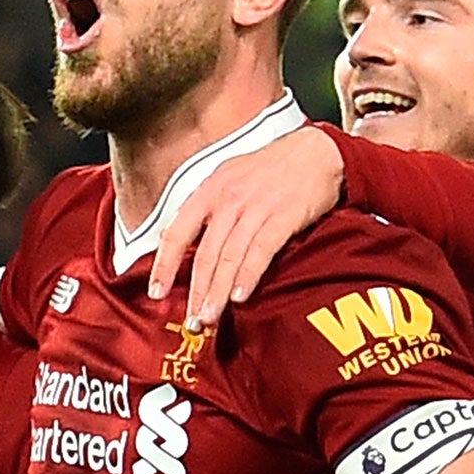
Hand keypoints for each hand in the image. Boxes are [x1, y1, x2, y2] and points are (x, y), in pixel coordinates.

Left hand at [148, 125, 346, 327]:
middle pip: (205, 254)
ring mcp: (256, 207)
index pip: (177, 232)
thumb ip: (208, 210)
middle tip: (191, 322)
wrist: (317, 151)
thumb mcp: (230, 180)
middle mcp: (228, 198)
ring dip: (218, 292)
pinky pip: (260, 251)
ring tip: (210, 318)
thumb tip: (185, 246)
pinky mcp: (283, 216)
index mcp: (209, 190)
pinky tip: (240, 297)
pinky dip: (248, 276)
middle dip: (196, 292)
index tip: (156, 293)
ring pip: (229, 257)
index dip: (163, 264)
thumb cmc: (271, 170)